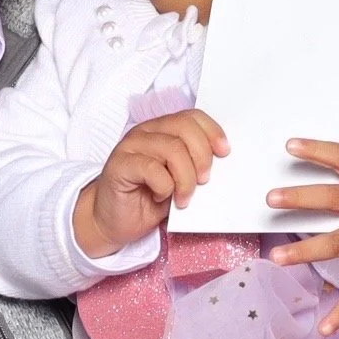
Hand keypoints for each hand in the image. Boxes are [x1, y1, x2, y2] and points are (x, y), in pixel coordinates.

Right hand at [72, 109, 229, 258]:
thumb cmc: (148, 200)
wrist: (114, 221)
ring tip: (184, 198)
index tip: (225, 153)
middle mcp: (146, 133)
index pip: (192, 117)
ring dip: (186, 178)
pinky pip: (152, 169)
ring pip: (172, 149)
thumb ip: (195, 165)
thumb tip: (221, 162)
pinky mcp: (120, 165)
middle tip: (204, 181)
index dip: (212, 131)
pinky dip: (165, 187)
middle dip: (202, 156)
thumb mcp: (180, 180)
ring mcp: (131, 146)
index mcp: (162, 130)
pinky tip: (161, 197)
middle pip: (184, 128)